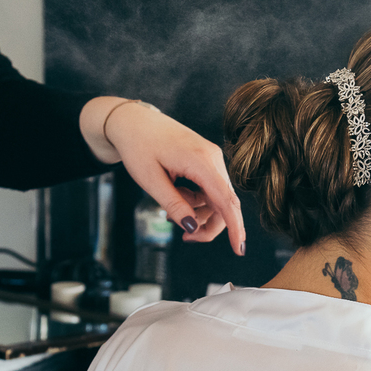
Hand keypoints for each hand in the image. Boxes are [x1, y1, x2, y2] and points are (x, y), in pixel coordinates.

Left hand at [80, 97, 246, 255]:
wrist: (132, 121)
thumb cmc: (138, 146)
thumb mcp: (150, 180)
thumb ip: (174, 205)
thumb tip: (193, 228)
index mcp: (200, 161)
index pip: (225, 200)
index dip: (234, 227)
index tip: (239, 250)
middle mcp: (212, 157)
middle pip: (224, 203)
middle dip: (207, 225)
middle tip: (184, 238)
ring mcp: (211, 157)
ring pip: (217, 198)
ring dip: (198, 212)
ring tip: (169, 210)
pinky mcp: (206, 159)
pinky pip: (210, 188)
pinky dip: (196, 200)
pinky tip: (176, 197)